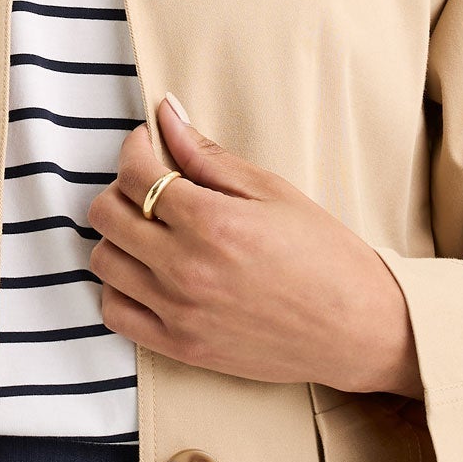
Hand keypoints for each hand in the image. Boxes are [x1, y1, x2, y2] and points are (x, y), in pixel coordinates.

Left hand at [87, 94, 423, 397]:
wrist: (358, 329)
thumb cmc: (326, 257)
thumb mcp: (273, 192)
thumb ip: (209, 156)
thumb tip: (166, 114)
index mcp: (212, 222)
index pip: (135, 174)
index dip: (133, 150)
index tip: (145, 146)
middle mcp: (186, 269)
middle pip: (107, 215)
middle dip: (122, 189)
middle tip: (150, 188)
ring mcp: (179, 312)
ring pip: (105, 263)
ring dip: (119, 238)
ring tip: (151, 232)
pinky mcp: (180, 347)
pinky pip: (115, 314)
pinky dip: (119, 288)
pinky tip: (147, 275)